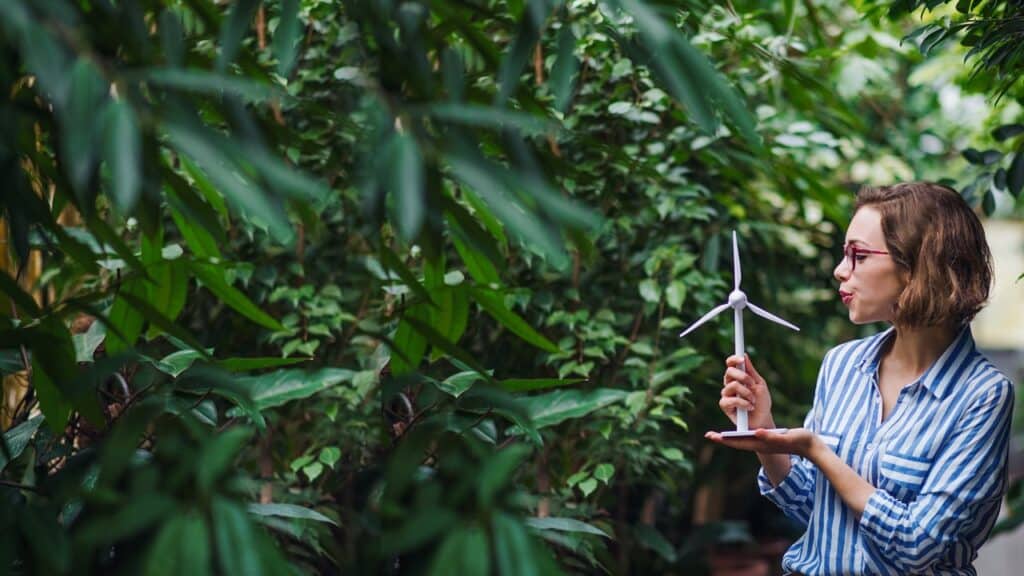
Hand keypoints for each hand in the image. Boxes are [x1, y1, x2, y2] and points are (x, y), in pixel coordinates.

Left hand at [704, 428, 818, 458]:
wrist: (812, 447)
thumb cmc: (802, 441)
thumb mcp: (787, 437)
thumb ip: (772, 437)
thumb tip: (756, 433)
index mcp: (762, 445)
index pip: (739, 442)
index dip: (725, 439)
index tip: (712, 436)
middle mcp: (761, 445)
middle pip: (738, 442)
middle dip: (723, 439)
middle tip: (709, 435)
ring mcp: (764, 443)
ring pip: (743, 440)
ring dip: (731, 437)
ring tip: (719, 434)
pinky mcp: (769, 440)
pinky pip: (751, 437)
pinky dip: (742, 434)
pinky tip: (739, 430)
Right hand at [719, 353, 774, 429]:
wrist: (762, 420)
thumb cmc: (762, 403)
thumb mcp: (760, 385)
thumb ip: (751, 371)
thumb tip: (744, 355)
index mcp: (738, 377)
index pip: (731, 364)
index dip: (734, 359)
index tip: (742, 359)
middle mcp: (730, 384)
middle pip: (729, 372)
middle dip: (743, 376)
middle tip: (752, 384)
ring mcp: (727, 394)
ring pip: (731, 386)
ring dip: (746, 392)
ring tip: (753, 400)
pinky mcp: (725, 405)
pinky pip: (731, 400)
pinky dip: (743, 403)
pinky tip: (750, 407)